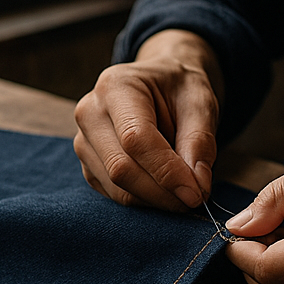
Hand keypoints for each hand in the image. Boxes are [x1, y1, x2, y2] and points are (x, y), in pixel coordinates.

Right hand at [74, 30, 222, 211]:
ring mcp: (84, 142)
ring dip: (156, 199)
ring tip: (183, 189)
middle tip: (196, 198)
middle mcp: (90, 114)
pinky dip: (145, 199)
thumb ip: (200, 141)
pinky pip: (115, 194)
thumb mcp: (200, 101)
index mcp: (116, 87)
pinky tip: (164, 188)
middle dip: (162, 192)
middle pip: (121, 168)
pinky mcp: (88, 166)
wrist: (158, 84)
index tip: (197, 193)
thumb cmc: (178, 88)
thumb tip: (197, 186)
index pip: (135, 139)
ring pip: (117, 187)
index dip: (167, 171)